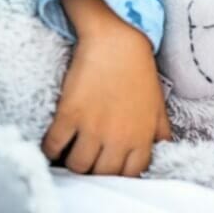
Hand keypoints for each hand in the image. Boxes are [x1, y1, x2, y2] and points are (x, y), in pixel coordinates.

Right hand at [42, 0, 170, 176]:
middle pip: (101, 173)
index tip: (109, 163)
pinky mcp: (69, 114)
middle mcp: (118, 137)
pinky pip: (53, 146)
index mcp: (141, 137)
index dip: (118, 171)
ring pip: (77, 165)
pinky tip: (55, 141)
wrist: (118, 40)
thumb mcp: (157, 104)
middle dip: (95, 169)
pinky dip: (50, 149)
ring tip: (71, 150)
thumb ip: (160, 131)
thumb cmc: (139, 70)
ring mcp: (93, 127)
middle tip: (89, 156)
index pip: (129, 173)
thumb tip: (163, 148)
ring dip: (72, 161)